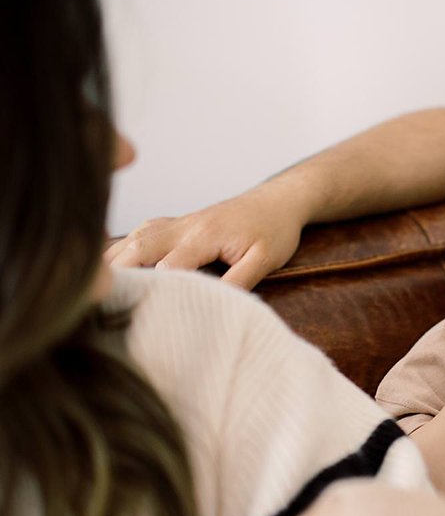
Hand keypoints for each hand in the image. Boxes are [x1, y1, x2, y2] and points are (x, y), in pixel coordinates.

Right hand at [104, 189, 303, 288]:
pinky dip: (123, 248)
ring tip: (96, 288)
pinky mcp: (176, 223)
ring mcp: (177, 223)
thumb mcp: (265, 259)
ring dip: (114, 261)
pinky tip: (112, 266)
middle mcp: (183, 226)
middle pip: (137, 249)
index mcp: (204, 236)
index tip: (136, 313)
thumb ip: (239, 280)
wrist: (277, 202)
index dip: (151, 290)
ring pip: (133, 238)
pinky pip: (141, 233)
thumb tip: (212, 303)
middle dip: (117, 275)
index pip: (166, 267)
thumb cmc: (273, 231)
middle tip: (98, 302)